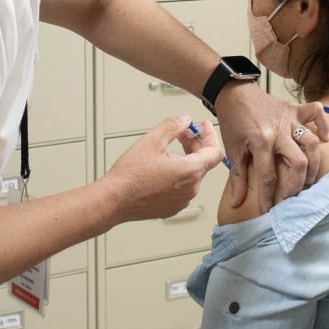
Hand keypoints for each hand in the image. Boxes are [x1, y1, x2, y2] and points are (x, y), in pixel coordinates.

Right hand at [102, 116, 220, 224]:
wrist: (113, 200)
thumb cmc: (130, 176)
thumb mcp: (152, 140)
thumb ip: (173, 126)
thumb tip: (185, 120)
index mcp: (190, 171)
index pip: (215, 152)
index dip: (210, 136)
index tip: (202, 127)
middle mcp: (191, 189)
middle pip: (203, 162)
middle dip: (195, 145)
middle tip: (181, 134)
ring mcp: (182, 200)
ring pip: (192, 175)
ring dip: (186, 160)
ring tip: (168, 150)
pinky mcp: (172, 207)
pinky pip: (182, 188)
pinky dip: (178, 175)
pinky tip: (162, 167)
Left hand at [214, 85, 328, 213]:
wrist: (234, 94)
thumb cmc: (233, 122)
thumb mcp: (232, 150)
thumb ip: (238, 178)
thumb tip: (236, 202)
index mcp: (260, 141)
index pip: (268, 176)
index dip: (269, 196)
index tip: (270, 210)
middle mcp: (278, 130)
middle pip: (298, 162)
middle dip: (297, 185)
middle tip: (292, 196)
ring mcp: (290, 118)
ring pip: (312, 142)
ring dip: (314, 163)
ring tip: (309, 178)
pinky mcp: (295, 109)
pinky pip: (317, 112)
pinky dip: (323, 125)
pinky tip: (324, 140)